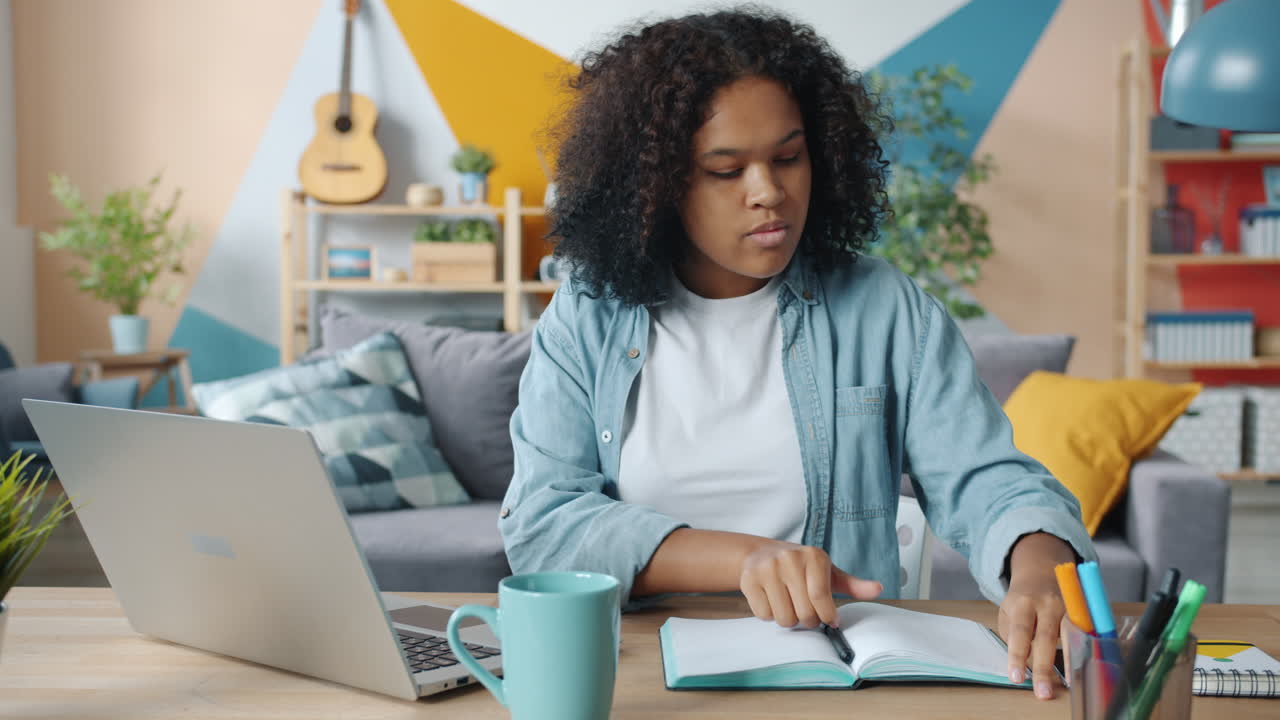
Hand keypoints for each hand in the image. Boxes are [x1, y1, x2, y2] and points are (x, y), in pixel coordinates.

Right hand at [739, 540, 882, 628]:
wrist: (761, 554)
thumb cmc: (801, 568)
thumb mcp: (828, 573)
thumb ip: (853, 584)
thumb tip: (878, 589)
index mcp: (814, 556)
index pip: (820, 597)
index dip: (826, 615)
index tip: (829, 620)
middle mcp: (790, 559)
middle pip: (804, 612)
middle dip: (808, 619)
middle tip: (805, 610)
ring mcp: (767, 568)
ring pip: (784, 618)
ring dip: (788, 619)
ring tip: (787, 603)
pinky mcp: (749, 580)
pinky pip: (764, 615)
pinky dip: (769, 614)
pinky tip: (771, 599)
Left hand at [999, 532, 1075, 699]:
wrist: (1042, 570)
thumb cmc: (1022, 599)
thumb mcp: (1007, 609)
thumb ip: (1011, 632)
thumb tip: (1022, 658)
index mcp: (1023, 602)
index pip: (1020, 632)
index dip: (1018, 655)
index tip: (1016, 678)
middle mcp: (1048, 603)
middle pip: (1047, 637)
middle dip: (1044, 667)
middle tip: (1042, 692)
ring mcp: (1069, 606)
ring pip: (1071, 635)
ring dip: (1071, 662)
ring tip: (1070, 684)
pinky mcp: (1084, 610)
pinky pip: (1086, 633)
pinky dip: (1086, 651)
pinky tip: (1087, 668)